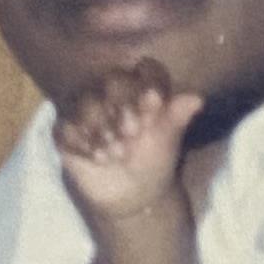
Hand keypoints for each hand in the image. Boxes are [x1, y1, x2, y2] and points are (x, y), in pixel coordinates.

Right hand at [55, 57, 206, 225]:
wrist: (131, 195)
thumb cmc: (152, 161)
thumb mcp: (167, 141)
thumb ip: (177, 117)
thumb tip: (197, 99)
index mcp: (141, 88)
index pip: (145, 69)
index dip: (148, 86)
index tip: (155, 106)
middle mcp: (111, 92)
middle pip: (113, 81)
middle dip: (123, 107)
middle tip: (132, 135)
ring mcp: (86, 109)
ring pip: (86, 102)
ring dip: (102, 129)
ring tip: (114, 154)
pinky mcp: (67, 131)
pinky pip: (66, 127)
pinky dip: (82, 143)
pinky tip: (96, 158)